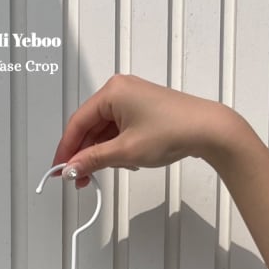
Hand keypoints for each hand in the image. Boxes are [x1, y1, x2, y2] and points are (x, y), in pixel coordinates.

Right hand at [52, 74, 238, 185]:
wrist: (208, 129)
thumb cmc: (173, 130)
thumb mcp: (126, 151)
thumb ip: (94, 160)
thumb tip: (72, 166)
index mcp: (112, 92)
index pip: (77, 123)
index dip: (66, 149)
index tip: (59, 170)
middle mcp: (120, 91)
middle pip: (89, 127)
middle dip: (83, 154)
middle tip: (78, 178)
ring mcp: (131, 100)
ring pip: (103, 131)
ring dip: (99, 154)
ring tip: (100, 174)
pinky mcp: (142, 110)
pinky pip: (117, 130)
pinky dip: (114, 148)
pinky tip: (120, 163)